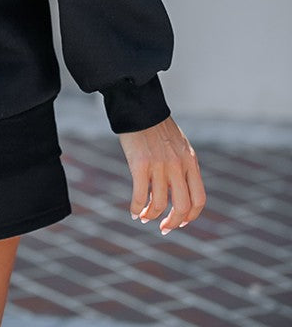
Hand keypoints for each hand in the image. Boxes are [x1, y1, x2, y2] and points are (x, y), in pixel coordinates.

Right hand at [117, 115, 205, 233]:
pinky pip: (140, 194)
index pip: (199, 199)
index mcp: (190, 161)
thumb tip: (176, 191)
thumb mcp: (178, 145)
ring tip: (144, 217)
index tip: (180, 222)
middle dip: (173, 222)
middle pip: (183, 206)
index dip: (191, 216)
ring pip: (160, 203)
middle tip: (163, 227)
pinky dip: (137, 207)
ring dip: (152, 215)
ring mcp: (160, 165)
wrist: (139, 106)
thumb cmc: (156, 126)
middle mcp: (178, 165)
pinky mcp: (140, 164)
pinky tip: (134, 211)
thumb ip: (182, 165)